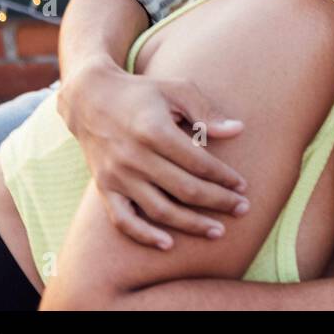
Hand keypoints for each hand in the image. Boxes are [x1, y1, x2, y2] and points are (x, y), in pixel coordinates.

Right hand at [58, 56, 249, 248]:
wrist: (90, 98)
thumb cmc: (143, 93)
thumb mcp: (176, 89)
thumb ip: (206, 111)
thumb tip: (238, 130)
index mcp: (154, 130)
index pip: (198, 163)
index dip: (224, 177)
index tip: (243, 185)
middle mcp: (134, 156)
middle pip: (184, 189)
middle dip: (218, 202)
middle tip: (243, 209)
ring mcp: (117, 175)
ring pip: (159, 210)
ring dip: (191, 224)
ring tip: (217, 231)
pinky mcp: (104, 187)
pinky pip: (123, 220)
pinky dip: (144, 235)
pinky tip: (168, 244)